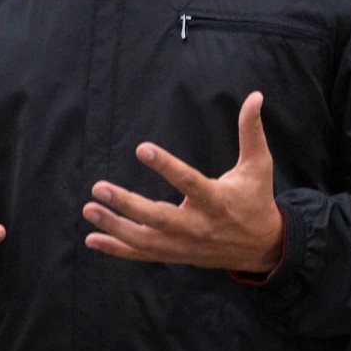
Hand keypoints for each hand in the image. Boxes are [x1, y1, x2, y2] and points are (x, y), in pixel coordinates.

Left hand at [82, 91, 283, 273]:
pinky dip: (116, 248)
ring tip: (89, 208)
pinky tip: (91, 238)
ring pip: (144, 240)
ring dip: (114, 226)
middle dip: (127, 204)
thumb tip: (255, 96)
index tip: (141, 147)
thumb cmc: (256, 199)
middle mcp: (197, 226)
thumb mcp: (258, 165)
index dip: (165, 166)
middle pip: (158, 218)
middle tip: (98, 187)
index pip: (189, 182)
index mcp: (216, 201)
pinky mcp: (175, 255)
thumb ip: (252, 131)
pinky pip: (141, 254)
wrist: (261, 247)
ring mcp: (184, 245)